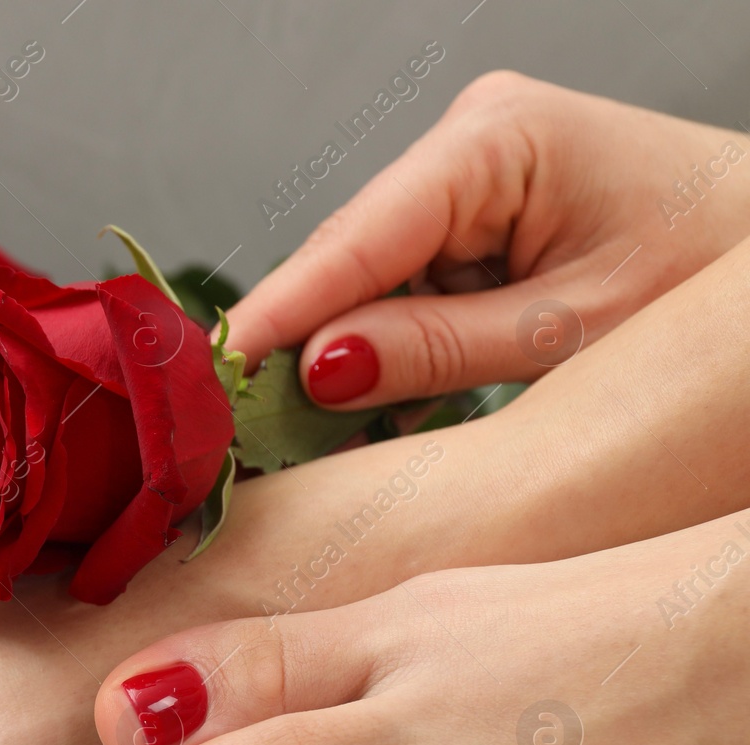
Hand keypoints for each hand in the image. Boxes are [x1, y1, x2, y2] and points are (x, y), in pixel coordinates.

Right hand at [226, 71, 749, 408]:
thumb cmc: (716, 285)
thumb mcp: (574, 329)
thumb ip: (436, 348)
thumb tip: (313, 368)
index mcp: (500, 139)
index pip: (357, 236)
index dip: (279, 312)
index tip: (213, 374)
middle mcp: (472, 142)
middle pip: (349, 257)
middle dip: (300, 343)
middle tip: (244, 431)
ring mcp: (469, 179)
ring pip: (364, 280)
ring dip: (340, 357)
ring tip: (298, 438)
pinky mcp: (475, 218)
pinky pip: (401, 288)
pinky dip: (384, 351)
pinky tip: (361, 410)